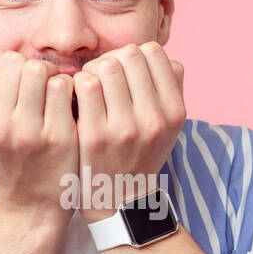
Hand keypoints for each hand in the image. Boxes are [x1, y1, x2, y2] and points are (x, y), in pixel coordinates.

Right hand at [0, 50, 77, 227]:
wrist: (32, 203)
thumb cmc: (0, 159)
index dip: (7, 65)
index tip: (15, 84)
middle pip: (16, 61)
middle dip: (29, 67)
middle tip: (37, 86)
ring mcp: (28, 131)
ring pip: (39, 69)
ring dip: (50, 75)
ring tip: (51, 92)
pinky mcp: (58, 136)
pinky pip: (62, 87)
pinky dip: (68, 89)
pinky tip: (66, 104)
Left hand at [73, 41, 185, 223]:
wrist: (121, 201)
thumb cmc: (141, 154)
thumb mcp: (168, 124)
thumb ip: (168, 86)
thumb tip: (150, 52)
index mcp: (175, 112)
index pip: (155, 52)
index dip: (136, 55)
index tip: (125, 72)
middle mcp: (154, 118)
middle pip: (130, 54)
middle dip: (113, 60)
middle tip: (103, 78)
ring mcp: (125, 127)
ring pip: (107, 65)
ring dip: (93, 70)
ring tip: (91, 88)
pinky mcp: (95, 135)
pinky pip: (85, 85)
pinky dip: (78, 85)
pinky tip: (77, 99)